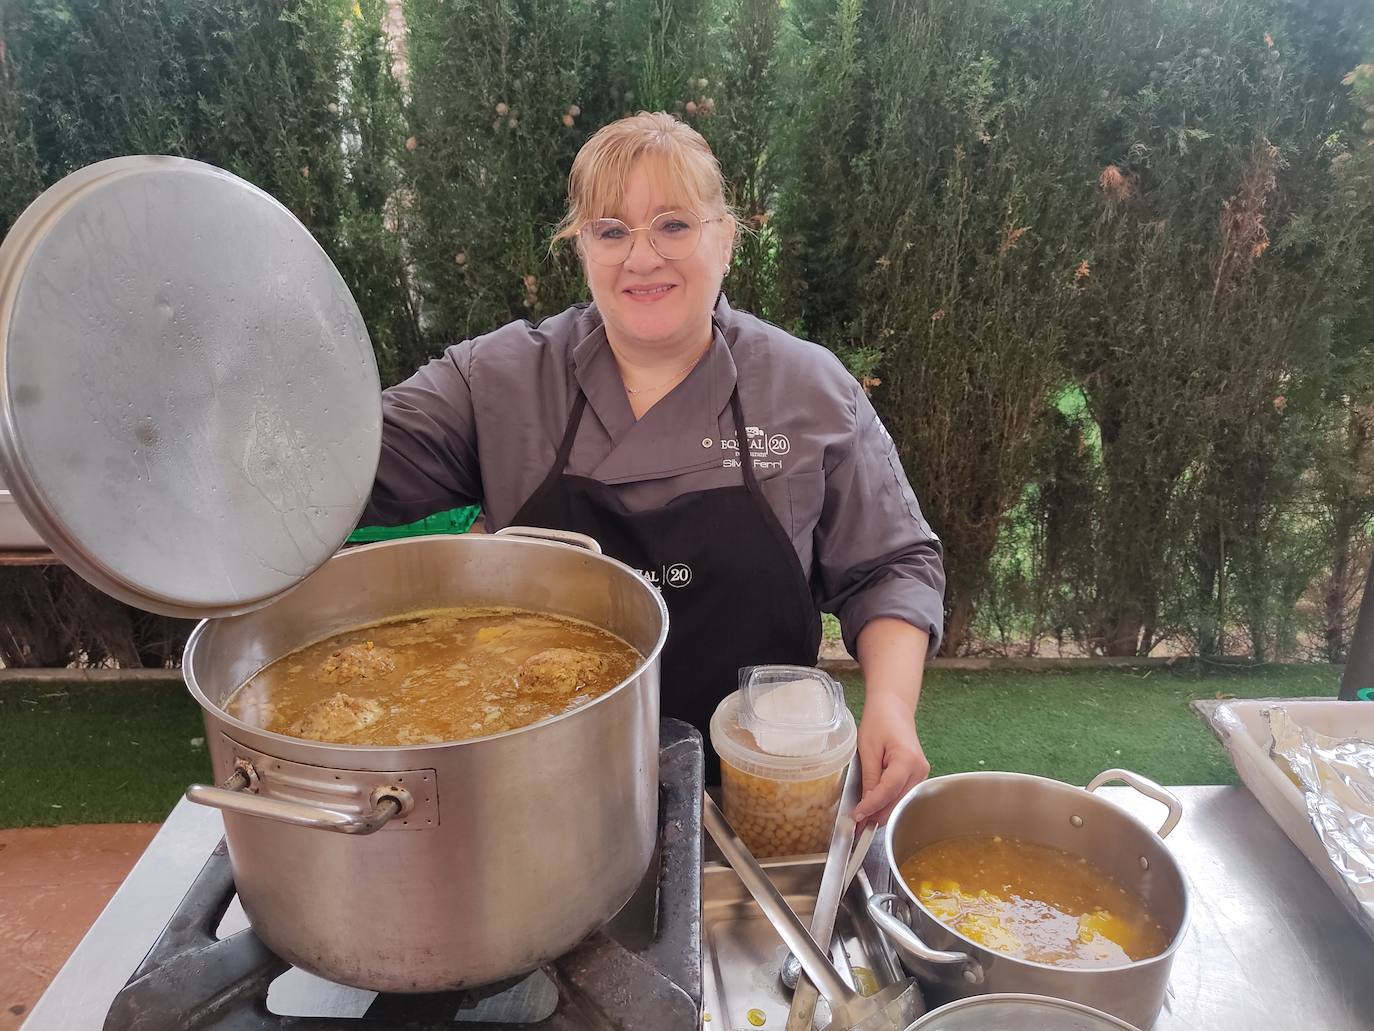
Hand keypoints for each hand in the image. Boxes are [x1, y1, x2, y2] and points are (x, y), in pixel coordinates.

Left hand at [852, 694, 929, 825]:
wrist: (893, 707)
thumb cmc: (879, 721)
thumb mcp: (867, 748)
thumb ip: (869, 778)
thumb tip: (865, 806)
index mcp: (907, 761)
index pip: (888, 791)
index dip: (871, 806)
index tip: (856, 816)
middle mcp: (919, 771)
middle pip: (897, 802)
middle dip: (876, 814)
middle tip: (855, 825)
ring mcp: (921, 775)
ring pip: (900, 803)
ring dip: (881, 811)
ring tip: (861, 817)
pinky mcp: (917, 776)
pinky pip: (901, 795)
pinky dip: (887, 802)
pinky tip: (872, 805)